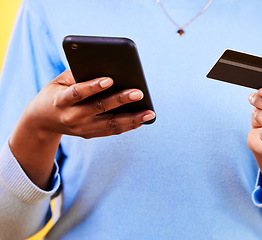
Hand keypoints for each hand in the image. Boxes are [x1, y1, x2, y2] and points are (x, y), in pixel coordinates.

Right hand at [25, 71, 154, 138]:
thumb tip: (105, 71)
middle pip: (99, 109)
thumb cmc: (53, 95)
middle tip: (139, 93)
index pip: (78, 93)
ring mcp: (81, 129)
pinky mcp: (89, 135)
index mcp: (61, 101)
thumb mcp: (57, 82)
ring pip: (110, 125)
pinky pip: (111, 131)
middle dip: (120, 100)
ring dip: (132, 119)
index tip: (110, 79)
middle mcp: (72, 117)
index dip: (93, 86)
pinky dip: (127, 126)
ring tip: (150, 113)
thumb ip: (77, 76)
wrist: (41, 122)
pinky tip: (141, 121)